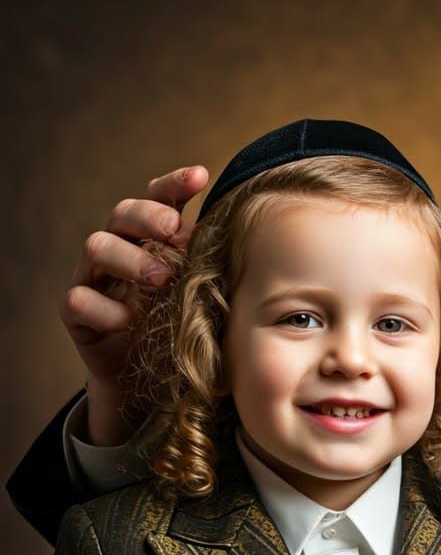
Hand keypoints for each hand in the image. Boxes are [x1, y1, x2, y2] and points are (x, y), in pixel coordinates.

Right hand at [62, 166, 208, 444]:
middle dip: (147, 216)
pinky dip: (103, 308)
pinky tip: (128, 319)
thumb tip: (248, 242)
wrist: (146, 379)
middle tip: (173, 231)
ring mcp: (96, 281)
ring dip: (130, 259)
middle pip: (122, 214)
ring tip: (161, 280)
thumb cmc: (179, 327)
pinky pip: (78, 300)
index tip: (200, 175)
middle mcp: (120, 251)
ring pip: (96, 247)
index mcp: (151, 240)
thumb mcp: (201, 295)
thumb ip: (212, 267)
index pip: (157, 199)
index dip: (174, 184)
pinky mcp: (79, 316)